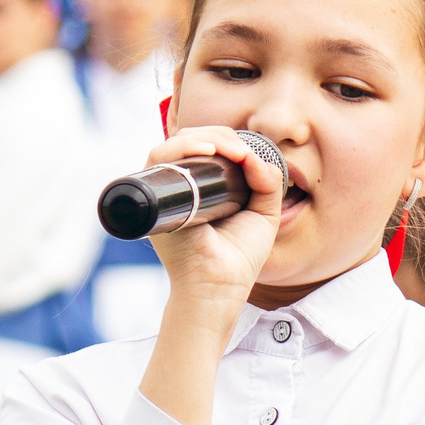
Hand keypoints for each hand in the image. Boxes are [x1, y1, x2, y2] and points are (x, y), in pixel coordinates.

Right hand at [144, 125, 284, 311]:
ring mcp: (165, 192)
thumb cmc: (238, 258)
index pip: (205, 148)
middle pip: (190, 141)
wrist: (220, 288)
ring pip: (174, 144)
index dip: (226, 141)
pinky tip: (207, 152)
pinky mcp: (156, 200)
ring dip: (205, 138)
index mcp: (201, 189)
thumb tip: (255, 156)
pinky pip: (159, 159)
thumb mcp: (263, 213)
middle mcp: (179, 188)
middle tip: (241, 152)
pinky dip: (181, 147)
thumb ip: (267, 182)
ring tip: (230, 150)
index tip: (248, 153)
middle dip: (219, 137)